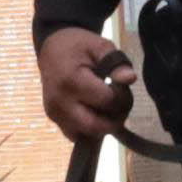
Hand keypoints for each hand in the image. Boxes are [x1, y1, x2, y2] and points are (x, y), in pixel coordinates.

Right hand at [37, 27, 134, 143]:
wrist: (51, 49)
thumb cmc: (78, 46)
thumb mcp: (100, 46)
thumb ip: (116, 62)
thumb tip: (130, 79)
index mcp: (71, 80)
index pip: (106, 101)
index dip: (122, 97)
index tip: (122, 87)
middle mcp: (59, 101)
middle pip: (96, 127)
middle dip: (114, 119)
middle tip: (119, 104)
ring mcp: (54, 113)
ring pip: (86, 135)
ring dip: (102, 126)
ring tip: (106, 107)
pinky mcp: (53, 119)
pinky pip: (76, 135)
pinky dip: (89, 129)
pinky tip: (94, 112)